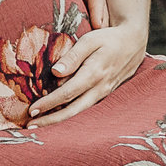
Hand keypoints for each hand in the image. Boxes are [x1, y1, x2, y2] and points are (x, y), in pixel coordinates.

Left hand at [31, 22, 147, 125]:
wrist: (134, 42)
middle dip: (51, 120)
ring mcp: (103, 93)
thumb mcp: (90, 40)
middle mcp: (99, 88)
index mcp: (94, 74)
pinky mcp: (104, 94)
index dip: (48, 103)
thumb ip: (73, 56)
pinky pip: (85, 107)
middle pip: (72, 110)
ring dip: (59, 119)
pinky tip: (57, 114)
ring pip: (79, 112)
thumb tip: (55, 72)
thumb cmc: (110, 39)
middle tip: (31, 126)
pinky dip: (70, 113)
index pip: (67, 93)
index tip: (32, 109)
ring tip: (40, 124)